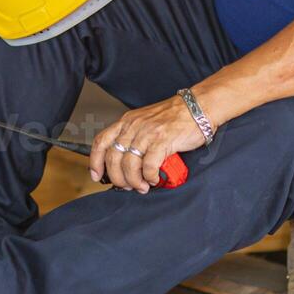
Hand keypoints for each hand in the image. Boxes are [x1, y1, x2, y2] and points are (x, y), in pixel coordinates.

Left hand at [89, 95, 207, 192]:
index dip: (96, 161)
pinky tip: (154, 178)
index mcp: (126, 122)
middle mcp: (133, 126)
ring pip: (129, 164)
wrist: (197, 107)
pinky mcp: (163, 140)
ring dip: (134, 180)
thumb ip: (134, 138)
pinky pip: (149, 165)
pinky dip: (150, 176)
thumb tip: (126, 163)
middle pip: (114, 157)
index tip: (97, 175)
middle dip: (118, 178)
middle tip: (127, 186)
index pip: (101, 141)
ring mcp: (147, 133)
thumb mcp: (145, 122)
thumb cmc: (174, 117)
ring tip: (142, 186)